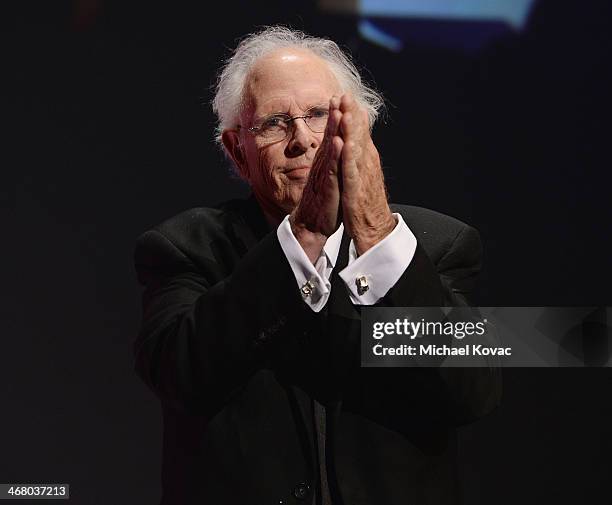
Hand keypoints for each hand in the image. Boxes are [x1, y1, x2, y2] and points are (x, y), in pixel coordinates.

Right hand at [290, 96, 343, 261]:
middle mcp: (322, 167)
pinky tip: (341, 143)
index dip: (335, 118)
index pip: (331, 136)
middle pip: (329, 137)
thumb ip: (330, 161)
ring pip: (330, 151)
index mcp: (324, 163)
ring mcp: (324, 177)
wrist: (311, 227)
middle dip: (335, 117)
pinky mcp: (327, 190)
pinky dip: (336, 157)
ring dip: (334, 131)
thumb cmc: (321, 203)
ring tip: (339, 112)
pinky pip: (332, 172)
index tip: (340, 98)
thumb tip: (335, 144)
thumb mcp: (327, 178)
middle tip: (339, 96)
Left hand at [338, 94, 395, 254]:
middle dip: (352, 113)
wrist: (373, 228)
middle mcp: (366, 164)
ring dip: (352, 128)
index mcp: (366, 160)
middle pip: (359, 135)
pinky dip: (348, 154)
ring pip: (357, 147)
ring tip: (346, 110)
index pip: (359, 133)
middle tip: (345, 94)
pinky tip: (344, 142)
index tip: (344, 96)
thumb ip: (359, 159)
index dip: (352, 114)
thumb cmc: (365, 203)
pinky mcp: (356, 188)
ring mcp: (362, 175)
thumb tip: (356, 142)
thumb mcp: (361, 176)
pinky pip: (351, 169)